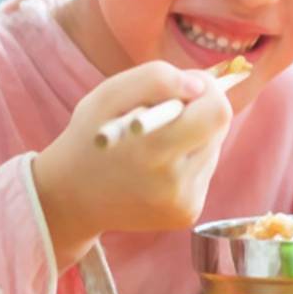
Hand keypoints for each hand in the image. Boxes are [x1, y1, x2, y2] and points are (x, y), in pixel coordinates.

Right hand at [33, 61, 232, 266]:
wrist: (72, 198)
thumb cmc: (91, 137)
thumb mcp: (108, 96)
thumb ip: (154, 79)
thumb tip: (200, 86)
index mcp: (151, 149)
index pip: (216, 112)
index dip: (207, 91)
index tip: (186, 87)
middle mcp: (173, 183)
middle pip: (220, 128)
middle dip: (201, 110)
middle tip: (173, 109)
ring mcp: (183, 203)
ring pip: (213, 148)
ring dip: (193, 136)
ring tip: (156, 143)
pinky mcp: (187, 213)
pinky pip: (203, 171)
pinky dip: (188, 160)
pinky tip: (158, 166)